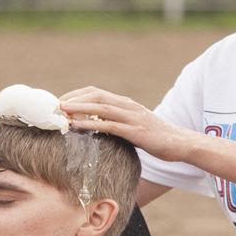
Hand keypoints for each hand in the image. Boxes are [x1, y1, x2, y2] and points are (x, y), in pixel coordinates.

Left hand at [59, 87, 197, 162]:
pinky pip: (109, 124)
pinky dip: (91, 123)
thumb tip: (99, 128)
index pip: (96, 92)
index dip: (76, 95)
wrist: (180, 143)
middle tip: (54, 107)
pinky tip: (78, 126)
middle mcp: (127, 106)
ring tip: (61, 112)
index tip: (60, 103)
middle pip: (95, 95)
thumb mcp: (134, 127)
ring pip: (100, 107)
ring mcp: (131, 117)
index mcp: (125, 103)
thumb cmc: (157, 138)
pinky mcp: (135, 130)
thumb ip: (118, 124)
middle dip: (72, 99)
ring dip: (78, 108)